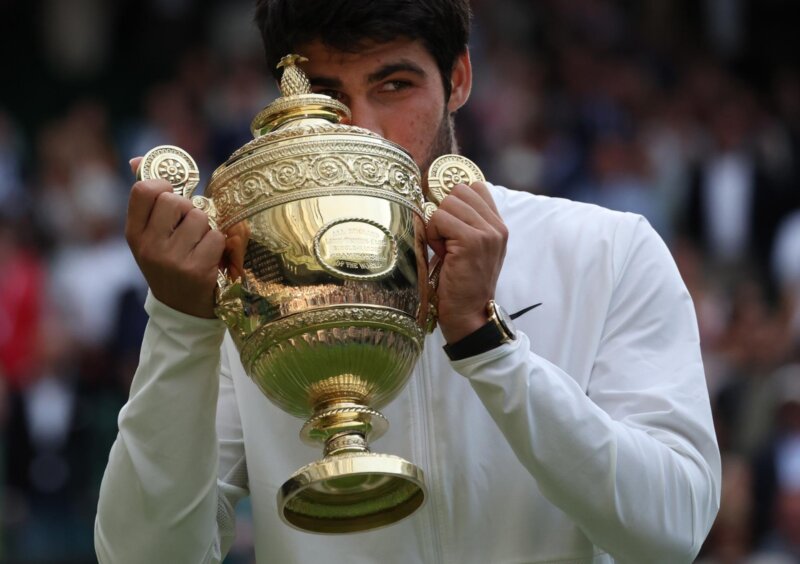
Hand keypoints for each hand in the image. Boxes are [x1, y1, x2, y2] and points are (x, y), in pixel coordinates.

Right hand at [125, 157, 224, 317]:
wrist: (181, 311)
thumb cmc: (169, 264)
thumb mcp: (150, 236)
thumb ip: (147, 200)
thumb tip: (136, 159)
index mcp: (134, 234)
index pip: (143, 190)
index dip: (163, 185)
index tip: (171, 194)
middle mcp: (149, 246)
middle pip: (176, 201)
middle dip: (189, 209)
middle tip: (189, 228)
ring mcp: (172, 259)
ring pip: (200, 217)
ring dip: (207, 228)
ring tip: (200, 246)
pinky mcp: (196, 270)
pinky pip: (216, 237)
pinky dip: (219, 245)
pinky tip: (211, 258)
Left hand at [426, 181, 507, 342]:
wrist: (469, 316)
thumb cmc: (462, 285)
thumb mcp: (471, 250)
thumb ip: (466, 224)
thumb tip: (440, 199)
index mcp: (498, 226)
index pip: (474, 187)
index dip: (454, 201)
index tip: (448, 225)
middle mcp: (497, 226)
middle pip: (458, 191)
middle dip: (444, 213)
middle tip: (445, 241)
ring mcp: (486, 233)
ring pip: (447, 203)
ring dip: (437, 226)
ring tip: (444, 249)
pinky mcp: (472, 241)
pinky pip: (440, 219)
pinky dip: (433, 235)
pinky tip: (441, 254)